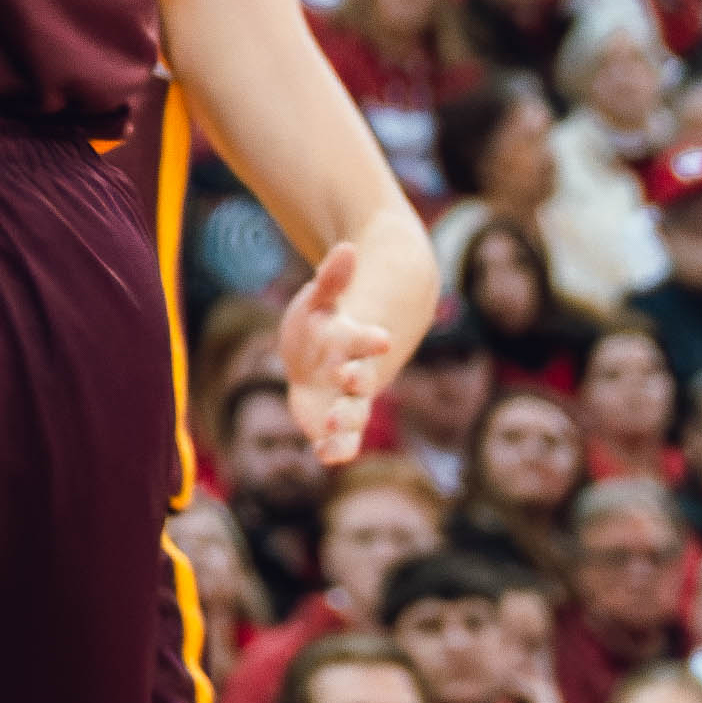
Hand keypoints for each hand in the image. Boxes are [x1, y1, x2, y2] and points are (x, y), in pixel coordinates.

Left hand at [279, 212, 442, 464]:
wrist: (329, 358)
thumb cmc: (325, 324)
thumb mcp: (321, 298)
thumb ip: (333, 277)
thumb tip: (346, 247)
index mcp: (353, 340)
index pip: (364, 337)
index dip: (370, 337)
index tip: (380, 336)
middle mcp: (355, 372)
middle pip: (362, 379)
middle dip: (358, 380)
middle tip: (351, 381)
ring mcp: (347, 400)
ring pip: (353, 415)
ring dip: (346, 423)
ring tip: (333, 430)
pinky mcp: (334, 422)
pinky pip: (340, 439)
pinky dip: (336, 448)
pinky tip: (326, 456)